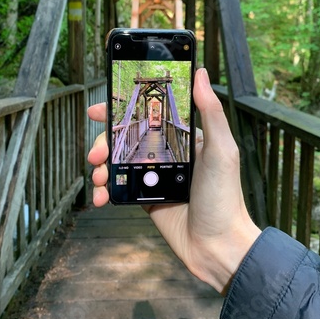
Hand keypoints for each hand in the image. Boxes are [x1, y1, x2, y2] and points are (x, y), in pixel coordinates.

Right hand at [87, 68, 260, 294]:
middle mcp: (167, 152)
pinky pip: (120, 187)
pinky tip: (102, 196)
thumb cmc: (224, 196)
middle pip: (126, 137)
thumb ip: (210, 111)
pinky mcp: (146, 196)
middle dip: (105, 142)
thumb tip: (200, 73)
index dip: (122, 110)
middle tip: (95, 153)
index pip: (148, 114)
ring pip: (118, 161)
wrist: (217, 245)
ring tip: (98, 177)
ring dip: (102, 166)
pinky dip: (107, 190)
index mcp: (183, 136)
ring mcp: (155, 174)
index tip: (100, 108)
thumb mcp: (221, 149)